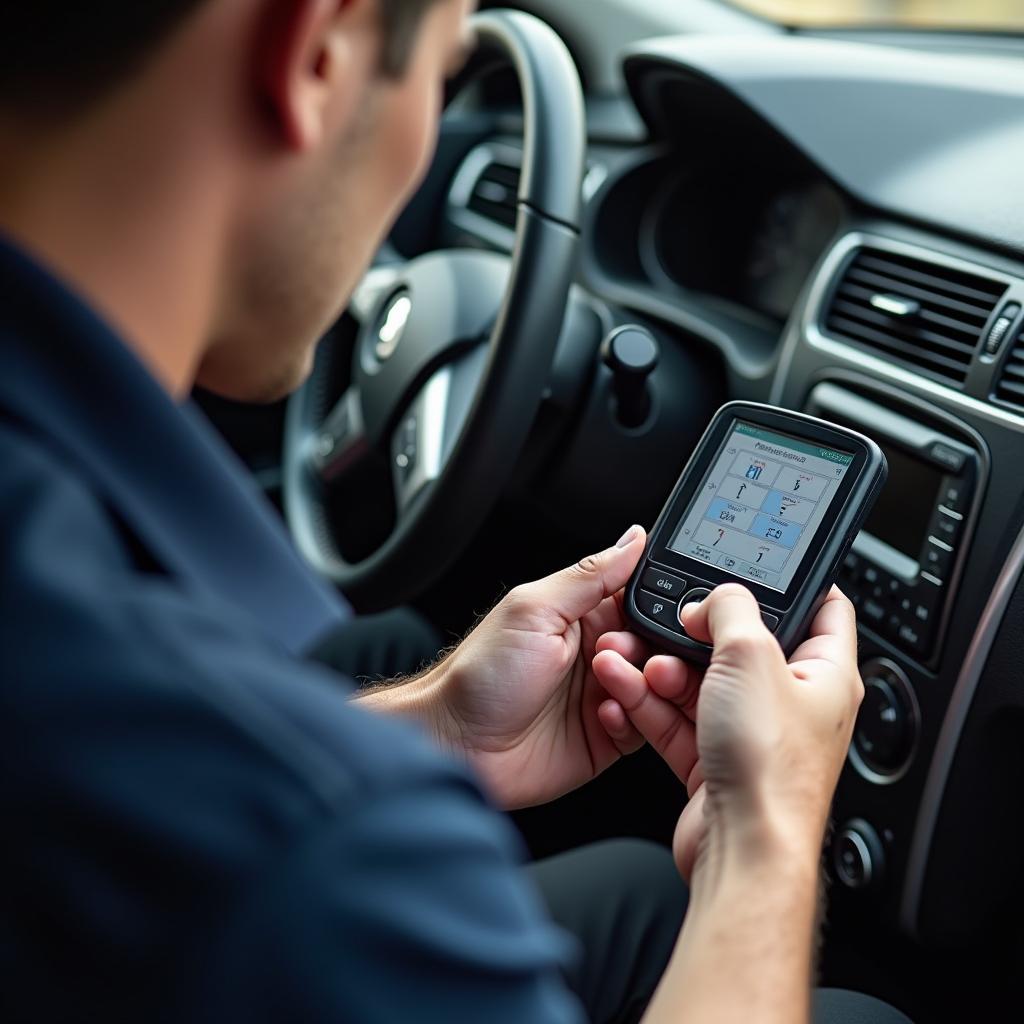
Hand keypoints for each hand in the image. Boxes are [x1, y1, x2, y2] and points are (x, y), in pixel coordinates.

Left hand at [428, 526, 648, 808]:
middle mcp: (598, 653)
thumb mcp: (534, 610)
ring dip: (643, 685)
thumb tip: (632, 538)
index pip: (643, 598)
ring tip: (607, 686)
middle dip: (649, 650)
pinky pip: (644, 727)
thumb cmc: (480, 674)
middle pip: (657, 644)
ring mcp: (603, 695)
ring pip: (658, 687)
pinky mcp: (606, 736)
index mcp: (583, 614)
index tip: (665, 613)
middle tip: (616, 655)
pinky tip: (603, 717)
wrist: (456, 744)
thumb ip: (590, 576)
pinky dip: (633, 721)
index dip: (659, 605)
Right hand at [592, 585, 862, 879]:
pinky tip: (626, 687)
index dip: (793, 580)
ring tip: (638, 657)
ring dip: (665, 666)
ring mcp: (750, 731)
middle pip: (744, 644)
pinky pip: (677, 716)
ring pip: (702, 680)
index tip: (757, 564)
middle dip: (700, 630)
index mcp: (825, 673)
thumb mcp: (750, 656)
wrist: (742, 847)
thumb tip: (714, 597)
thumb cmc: (770, 767)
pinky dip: (650, 701)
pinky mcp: (714, 758)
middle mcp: (791, 702)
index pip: (823, 607)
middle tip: (677, 619)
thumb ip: (730, 609)